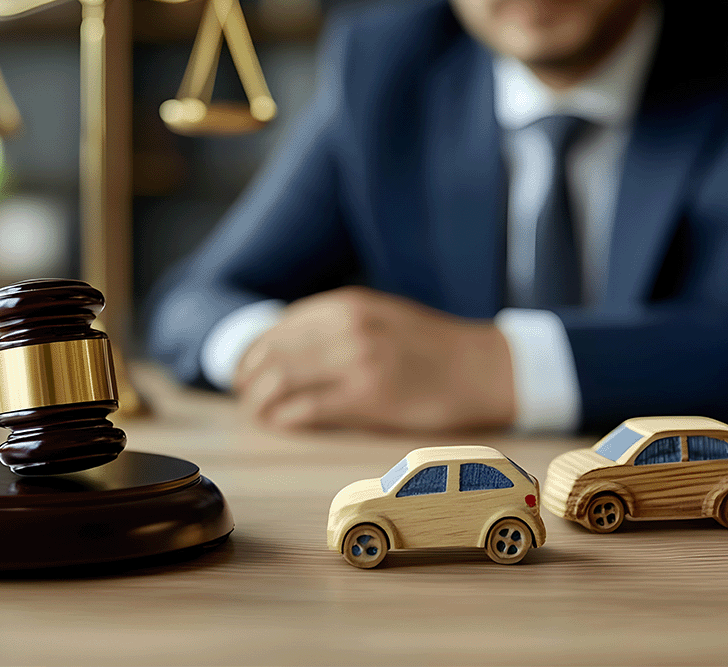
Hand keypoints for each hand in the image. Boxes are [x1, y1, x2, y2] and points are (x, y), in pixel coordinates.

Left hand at [232, 287, 516, 432]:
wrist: (483, 367)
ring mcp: (358, 360)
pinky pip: (308, 408)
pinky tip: (283, 423)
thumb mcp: (380, 315)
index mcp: (348, 304)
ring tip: (259, 413)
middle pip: (273, 354)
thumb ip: (335, 324)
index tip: (245, 371)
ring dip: (261, 401)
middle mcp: (348, 326)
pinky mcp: (369, 397)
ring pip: (283, 380)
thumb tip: (282, 347)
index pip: (278, 326)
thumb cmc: (430, 346)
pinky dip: (286, 417)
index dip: (252, 352)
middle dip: (249, 379)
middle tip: (246, 397)